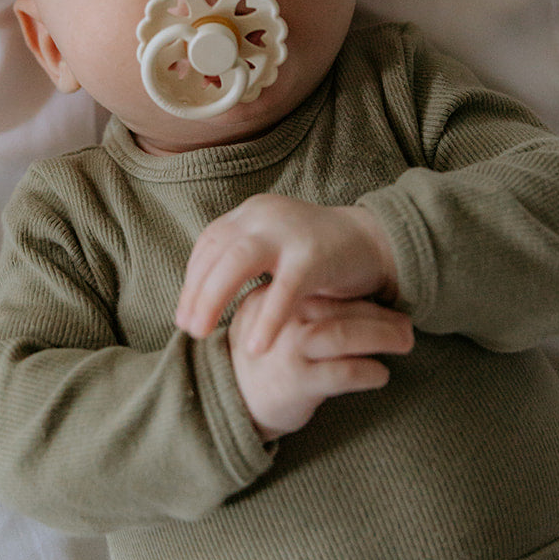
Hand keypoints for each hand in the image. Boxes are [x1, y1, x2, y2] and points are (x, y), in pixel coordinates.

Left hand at [176, 194, 398, 354]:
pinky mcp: (314, 254)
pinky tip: (255, 346)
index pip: (209, 243)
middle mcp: (264, 215)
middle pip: (216, 251)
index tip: (183, 313)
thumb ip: (243, 262)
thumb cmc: (320, 255)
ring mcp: (289, 231)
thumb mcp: (275, 250)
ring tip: (203, 333)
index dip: (192, 279)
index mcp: (251, 213)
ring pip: (239, 262)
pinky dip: (268, 318)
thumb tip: (200, 295)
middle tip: (187, 329)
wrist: (374, 241)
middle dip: (196, 292)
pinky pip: (284, 288)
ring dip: (214, 298)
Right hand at [228, 288, 413, 438]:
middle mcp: (280, 319)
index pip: (326, 289)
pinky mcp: (297, 382)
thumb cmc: (263, 361)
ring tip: (404, 343)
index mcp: (274, 298)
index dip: (364, 297)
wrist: (229, 403)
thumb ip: (304, 310)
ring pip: (343, 334)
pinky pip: (343, 372)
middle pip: (341, 309)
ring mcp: (288, 350)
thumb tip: (360, 303)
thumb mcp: (271, 324)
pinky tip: (380, 375)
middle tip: (406, 327)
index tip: (389, 306)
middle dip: (382, 317)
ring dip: (381, 336)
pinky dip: (368, 371)